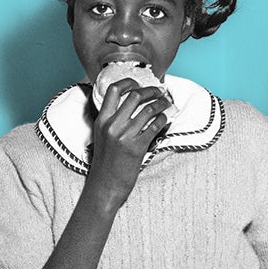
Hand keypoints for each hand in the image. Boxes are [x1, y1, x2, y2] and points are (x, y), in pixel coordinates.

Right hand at [85, 79, 172, 212]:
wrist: (105, 186)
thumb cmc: (105, 163)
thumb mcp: (101, 137)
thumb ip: (110, 120)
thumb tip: (128, 104)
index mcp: (101, 120)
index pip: (113, 90)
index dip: (128, 82)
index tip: (138, 82)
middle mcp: (111, 125)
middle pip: (134, 95)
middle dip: (151, 91)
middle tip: (159, 92)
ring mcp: (124, 136)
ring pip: (148, 109)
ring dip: (161, 104)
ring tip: (166, 104)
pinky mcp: (136, 147)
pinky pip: (155, 126)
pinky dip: (163, 120)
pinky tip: (164, 120)